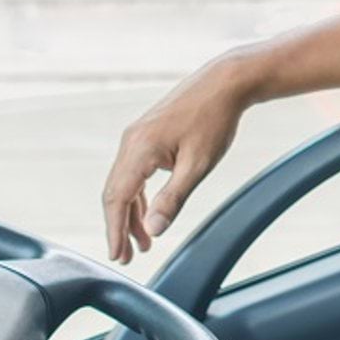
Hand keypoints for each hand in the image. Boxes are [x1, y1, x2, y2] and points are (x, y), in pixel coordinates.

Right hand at [101, 53, 256, 263]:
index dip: (115, 231)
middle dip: (120, 227)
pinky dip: (139, 194)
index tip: (118, 256)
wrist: (224, 83)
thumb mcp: (198, 166)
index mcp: (139, 150)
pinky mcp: (146, 134)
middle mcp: (130, 141)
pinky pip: (134, 171)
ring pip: (124, 183)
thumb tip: (153, 230)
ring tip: (143, 242)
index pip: (117, 199)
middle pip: (115, 193)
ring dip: (131, 213)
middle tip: (129, 256)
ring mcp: (136, 136)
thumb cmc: (215, 121)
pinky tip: (149, 212)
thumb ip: (173, 199)